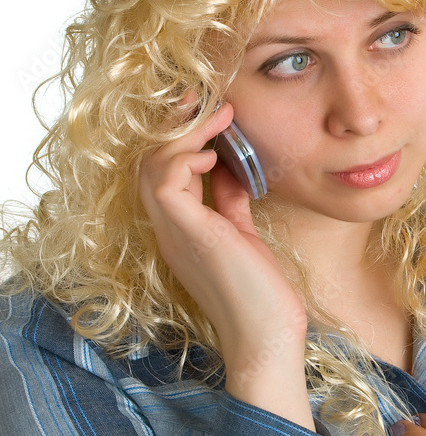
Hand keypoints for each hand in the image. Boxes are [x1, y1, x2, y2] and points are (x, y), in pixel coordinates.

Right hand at [138, 96, 312, 428]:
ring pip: (152, 164)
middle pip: (149, 160)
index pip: (163, 170)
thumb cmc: (261, 294)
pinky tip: (215, 151)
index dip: (180, 136)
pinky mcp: (185, 231)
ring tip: (218, 114)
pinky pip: (166, 178)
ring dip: (183, 132)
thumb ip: (230, 201)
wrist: (267, 337)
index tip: (212, 112)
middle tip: (205, 98)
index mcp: (181, 227)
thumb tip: (229, 167)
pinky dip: (187, 155)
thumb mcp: (243, 233)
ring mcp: (172, 230)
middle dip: (175, 124)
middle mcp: (168, 227)